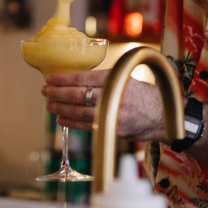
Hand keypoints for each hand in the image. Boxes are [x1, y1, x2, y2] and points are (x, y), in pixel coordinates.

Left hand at [42, 70, 170, 142]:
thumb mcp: (126, 78)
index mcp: (116, 79)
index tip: (50, 78)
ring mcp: (112, 114)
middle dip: (57, 93)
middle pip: (78, 95)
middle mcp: (113, 96)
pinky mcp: (112, 129)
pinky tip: (61, 118)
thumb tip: (75, 80)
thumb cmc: (143, 94)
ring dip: (60, 108)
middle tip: (45, 90)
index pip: (83, 78)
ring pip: (79, 112)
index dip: (63, 79)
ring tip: (49, 104)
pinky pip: (86, 126)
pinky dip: (71, 122)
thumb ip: (104, 79)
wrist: (162, 116)